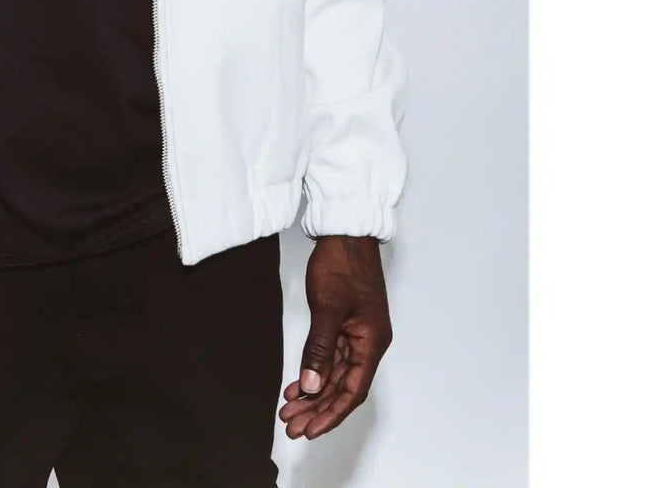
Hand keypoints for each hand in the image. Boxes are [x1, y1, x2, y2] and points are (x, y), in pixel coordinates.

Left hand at [281, 235, 391, 440]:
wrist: (345, 231)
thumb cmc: (341, 264)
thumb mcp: (327, 307)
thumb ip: (319, 348)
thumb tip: (311, 385)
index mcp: (372, 342)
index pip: (352, 390)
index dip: (331, 413)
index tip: (310, 430)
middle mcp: (368, 343)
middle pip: (342, 387)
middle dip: (317, 408)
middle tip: (291, 425)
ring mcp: (358, 334)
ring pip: (334, 374)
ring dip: (312, 393)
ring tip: (288, 409)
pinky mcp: (345, 324)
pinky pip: (330, 357)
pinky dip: (313, 371)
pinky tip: (296, 384)